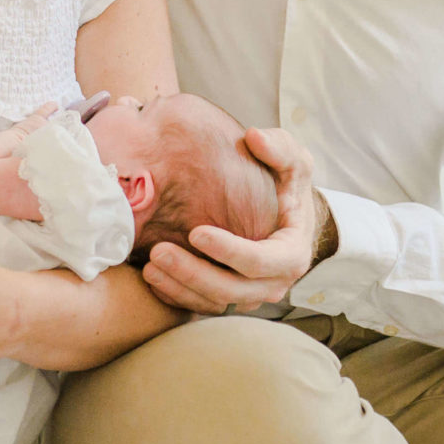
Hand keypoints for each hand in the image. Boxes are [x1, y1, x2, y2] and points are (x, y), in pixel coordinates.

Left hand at [140, 127, 325, 313]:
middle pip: (231, 289)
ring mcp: (249, 296)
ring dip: (180, 287)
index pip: (258, 261)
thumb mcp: (295, 163)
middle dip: (193, 273)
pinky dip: (176, 296)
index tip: (195, 232)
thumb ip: (280, 148)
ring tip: (148, 268)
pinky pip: (201, 307)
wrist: (288, 220)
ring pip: (213, 303)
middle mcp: (272, 284)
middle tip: (158, 252)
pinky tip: (152, 279)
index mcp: (291, 255)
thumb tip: (255, 136)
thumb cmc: (289, 188)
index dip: (228, 250)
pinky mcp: (228, 300)